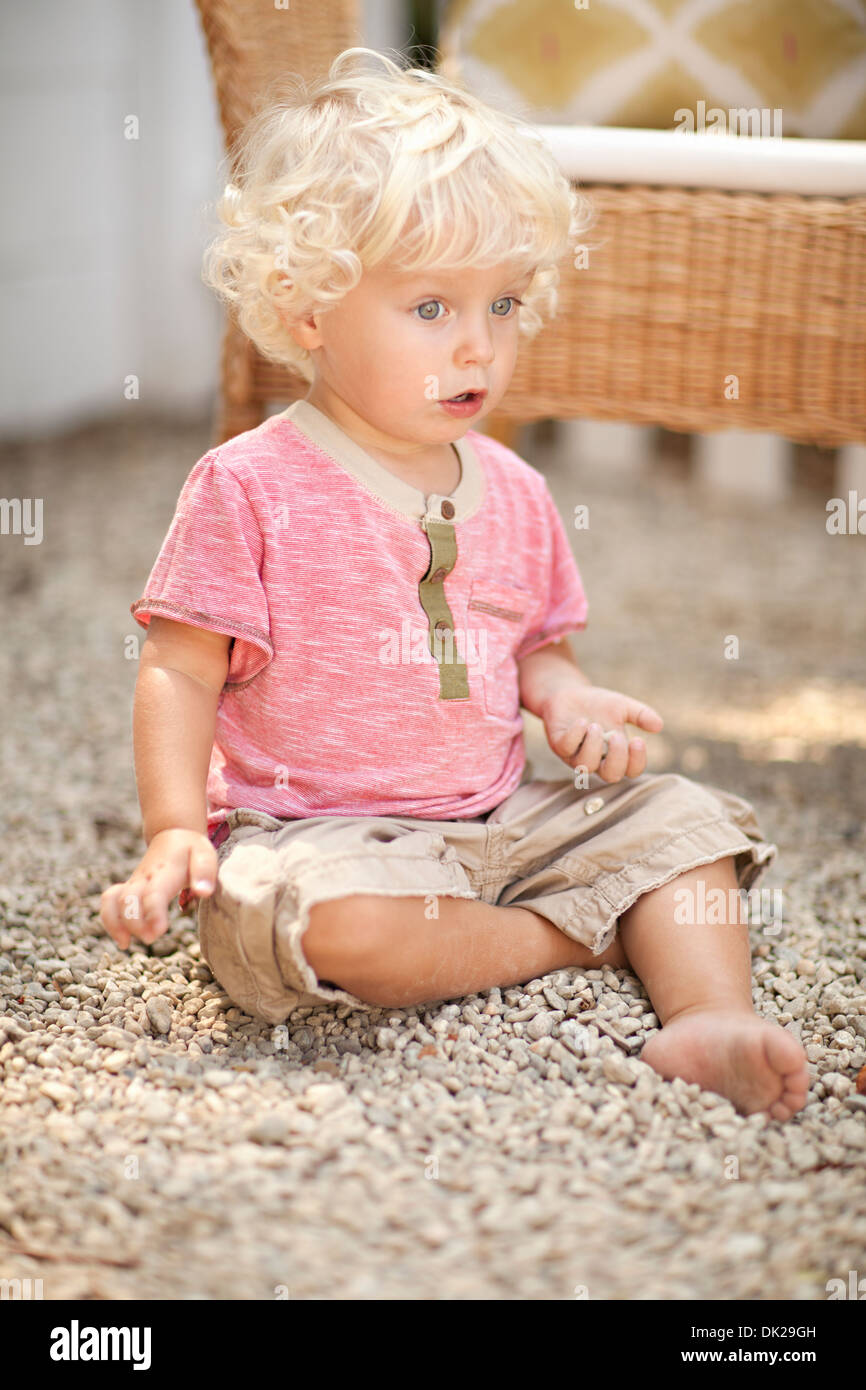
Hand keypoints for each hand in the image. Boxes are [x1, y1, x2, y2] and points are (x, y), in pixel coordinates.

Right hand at [99, 828, 217, 948]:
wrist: (173, 834)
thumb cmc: (191, 849)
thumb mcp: (205, 854)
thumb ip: (205, 872)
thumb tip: (204, 892)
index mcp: (165, 871)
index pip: (154, 893)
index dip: (153, 913)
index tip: (159, 931)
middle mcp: (144, 877)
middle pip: (129, 900)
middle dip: (135, 923)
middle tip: (151, 938)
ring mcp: (133, 882)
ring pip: (113, 901)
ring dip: (116, 924)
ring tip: (126, 944)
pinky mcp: (128, 888)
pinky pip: (109, 902)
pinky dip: (110, 921)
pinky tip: (123, 940)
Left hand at [541, 683, 663, 782]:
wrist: (567, 692)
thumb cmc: (597, 704)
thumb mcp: (622, 706)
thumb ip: (640, 715)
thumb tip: (659, 725)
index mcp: (616, 753)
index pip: (631, 771)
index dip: (637, 762)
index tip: (639, 740)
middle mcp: (596, 760)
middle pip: (611, 776)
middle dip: (617, 758)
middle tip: (617, 736)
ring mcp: (575, 755)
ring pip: (586, 766)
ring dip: (594, 745)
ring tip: (594, 725)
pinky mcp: (558, 745)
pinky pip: (566, 748)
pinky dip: (576, 735)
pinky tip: (582, 721)